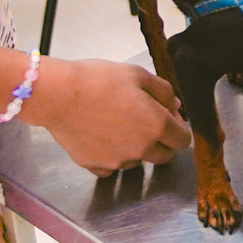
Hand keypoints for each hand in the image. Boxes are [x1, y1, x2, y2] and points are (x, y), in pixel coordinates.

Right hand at [21, 58, 192, 176]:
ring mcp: (118, 162)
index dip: (179, 128)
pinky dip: (112, 156)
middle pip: (164, 156)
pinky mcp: (95, 167)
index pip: (183, 140)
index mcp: (157, 126)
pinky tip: (102, 137)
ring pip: (138, 162)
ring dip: (137, 149)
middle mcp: (141, 149)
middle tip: (146, 122)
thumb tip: (175, 107)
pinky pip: (112, 168)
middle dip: (162, 142)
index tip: (169, 118)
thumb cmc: (99, 80)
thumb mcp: (138, 75)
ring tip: (119, 125)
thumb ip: (164, 92)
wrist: (59, 95)